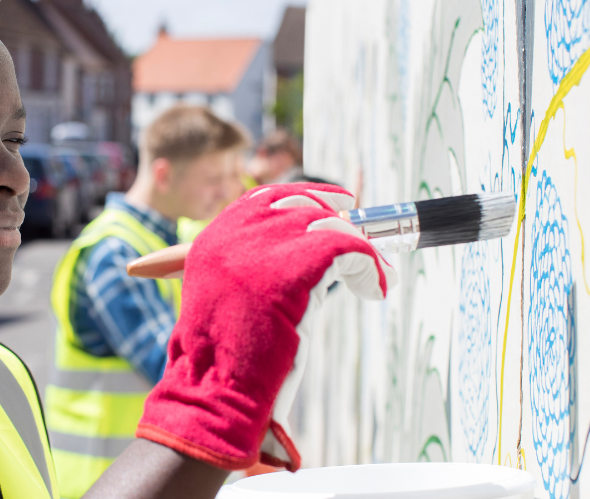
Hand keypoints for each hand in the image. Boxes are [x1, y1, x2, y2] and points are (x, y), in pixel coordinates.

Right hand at [136, 183, 395, 470]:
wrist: (216, 390)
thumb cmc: (225, 363)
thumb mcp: (229, 304)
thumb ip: (254, 273)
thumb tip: (308, 255)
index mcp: (214, 241)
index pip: (264, 199)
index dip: (305, 198)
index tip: (336, 206)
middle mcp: (235, 236)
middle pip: (300, 204)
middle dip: (336, 218)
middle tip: (360, 243)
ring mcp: (263, 248)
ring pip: (329, 225)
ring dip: (358, 248)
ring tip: (373, 276)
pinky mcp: (296, 266)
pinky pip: (350, 249)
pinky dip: (371, 267)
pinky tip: (375, 289)